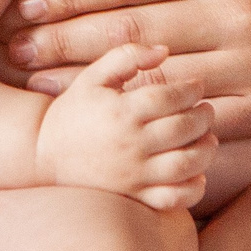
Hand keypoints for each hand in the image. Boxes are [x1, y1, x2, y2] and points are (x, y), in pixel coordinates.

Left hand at [6, 0, 250, 136]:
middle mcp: (240, 9)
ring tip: (37, 88)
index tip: (26, 2)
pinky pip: (195, 118)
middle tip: (10, 48)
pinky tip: (109, 121)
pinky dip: (148, 120)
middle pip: (131, 31)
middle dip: (62, 42)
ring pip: (155, 80)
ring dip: (90, 88)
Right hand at [33, 42, 218, 210]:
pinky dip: (193, 188)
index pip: (170, 98)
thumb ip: (127, 56)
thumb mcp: (93, 76)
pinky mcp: (135, 196)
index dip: (191, 90)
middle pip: (184, 128)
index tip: (196, 87)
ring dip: (205, 150)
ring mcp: (133, 174)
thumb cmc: (74, 110)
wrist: (43, 153)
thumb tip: (164, 51)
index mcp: (121, 112)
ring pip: (186, 165)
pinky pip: (174, 199)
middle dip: (203, 117)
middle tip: (204, 111)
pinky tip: (196, 173)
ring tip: (206, 139)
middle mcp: (130, 144)